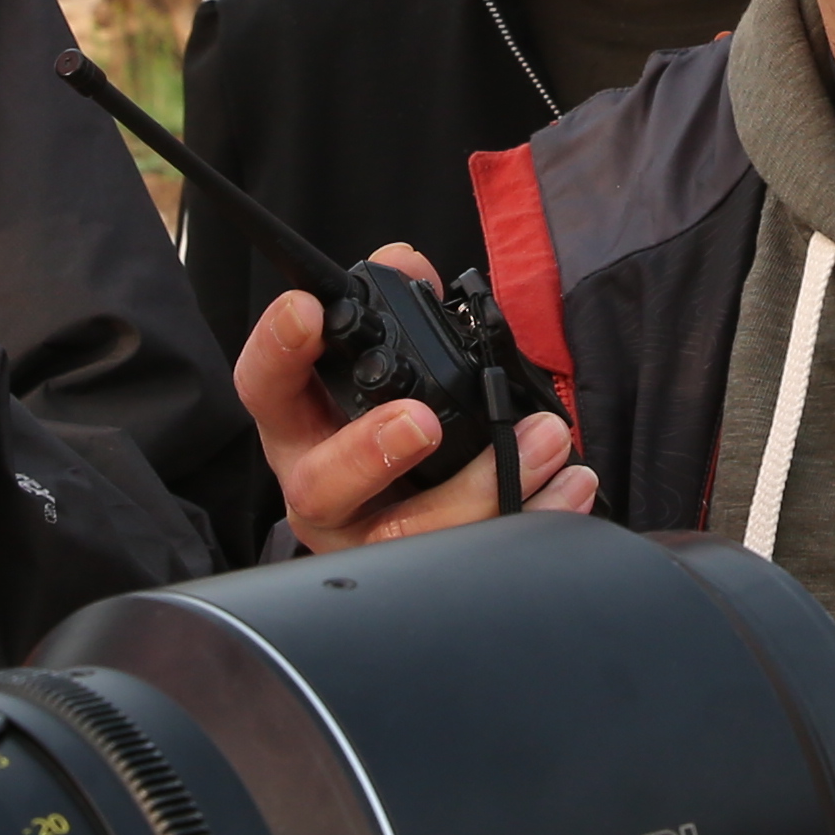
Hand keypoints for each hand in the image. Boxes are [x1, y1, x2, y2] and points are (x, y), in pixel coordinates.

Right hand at [238, 247, 587, 550]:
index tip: (309, 310)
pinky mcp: (422, 573)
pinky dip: (532, 518)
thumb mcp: (379, 367)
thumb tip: (406, 261)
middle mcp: (320, 488)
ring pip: (406, 536)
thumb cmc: (382, 423)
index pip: (266, 383)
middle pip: (322, 483)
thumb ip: (393, 309)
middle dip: (370, 452)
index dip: (278, 347)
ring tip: (542, 441)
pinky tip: (569, 486)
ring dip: (481, 487)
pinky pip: (472, 558)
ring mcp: (367, 541)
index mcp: (301, 425)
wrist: (403, 508)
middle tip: (420, 422)